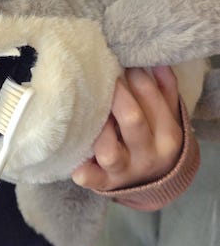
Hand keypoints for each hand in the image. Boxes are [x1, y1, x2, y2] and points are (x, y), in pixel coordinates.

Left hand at [72, 66, 181, 190]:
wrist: (154, 183)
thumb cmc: (155, 140)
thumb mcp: (168, 117)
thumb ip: (164, 90)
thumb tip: (156, 61)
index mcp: (168, 136)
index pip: (154, 101)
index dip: (137, 79)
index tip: (123, 65)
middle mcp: (148, 156)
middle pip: (132, 121)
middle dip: (117, 96)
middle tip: (103, 79)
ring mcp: (125, 171)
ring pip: (109, 152)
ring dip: (99, 131)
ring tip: (89, 114)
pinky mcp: (104, 183)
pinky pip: (91, 178)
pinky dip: (84, 171)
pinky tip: (77, 162)